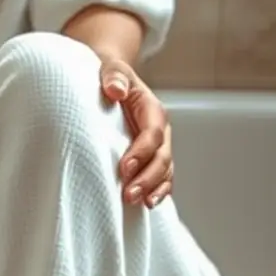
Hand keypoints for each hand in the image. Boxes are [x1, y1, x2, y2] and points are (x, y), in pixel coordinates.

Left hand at [99, 59, 172, 209]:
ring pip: (165, 171)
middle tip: (129, 195)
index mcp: (151, 109)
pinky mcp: (152, 161)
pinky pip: (162, 179)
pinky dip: (158, 192)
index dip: (141, 152)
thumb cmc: (110, 80)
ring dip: (154, 189)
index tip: (124, 168)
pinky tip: (147, 205)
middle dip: (148, 178)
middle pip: (162, 157)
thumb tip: (115, 90)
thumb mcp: (110, 69)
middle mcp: (160, 131)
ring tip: (140, 204)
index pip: (152, 133)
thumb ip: (113, 76)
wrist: (112, 86)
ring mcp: (158, 148)